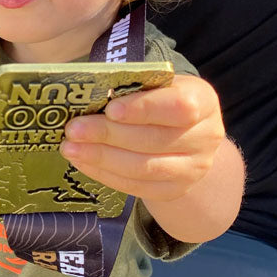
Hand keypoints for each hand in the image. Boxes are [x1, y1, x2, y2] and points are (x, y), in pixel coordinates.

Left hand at [60, 74, 226, 202]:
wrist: (186, 139)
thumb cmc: (161, 102)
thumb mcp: (156, 86)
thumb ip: (131, 88)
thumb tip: (86, 94)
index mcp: (203, 101)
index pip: (178, 107)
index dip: (143, 109)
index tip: (110, 109)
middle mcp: (205, 137)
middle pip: (154, 140)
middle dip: (108, 134)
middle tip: (74, 129)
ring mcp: (193, 169)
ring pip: (143, 168)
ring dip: (102, 158)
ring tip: (71, 148)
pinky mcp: (174, 190)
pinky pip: (136, 186)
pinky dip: (105, 174)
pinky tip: (82, 162)